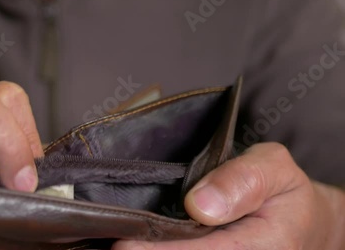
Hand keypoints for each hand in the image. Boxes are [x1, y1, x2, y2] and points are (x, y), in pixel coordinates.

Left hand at [113, 143, 344, 249]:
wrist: (299, 218)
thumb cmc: (284, 190)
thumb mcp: (273, 168)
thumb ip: (242, 180)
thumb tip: (199, 204)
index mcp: (256, 247)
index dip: (158, 249)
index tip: (123, 243)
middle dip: (147, 249)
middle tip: (110, 235)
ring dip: (150, 248)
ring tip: (115, 235)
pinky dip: (160, 245)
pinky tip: (138, 238)